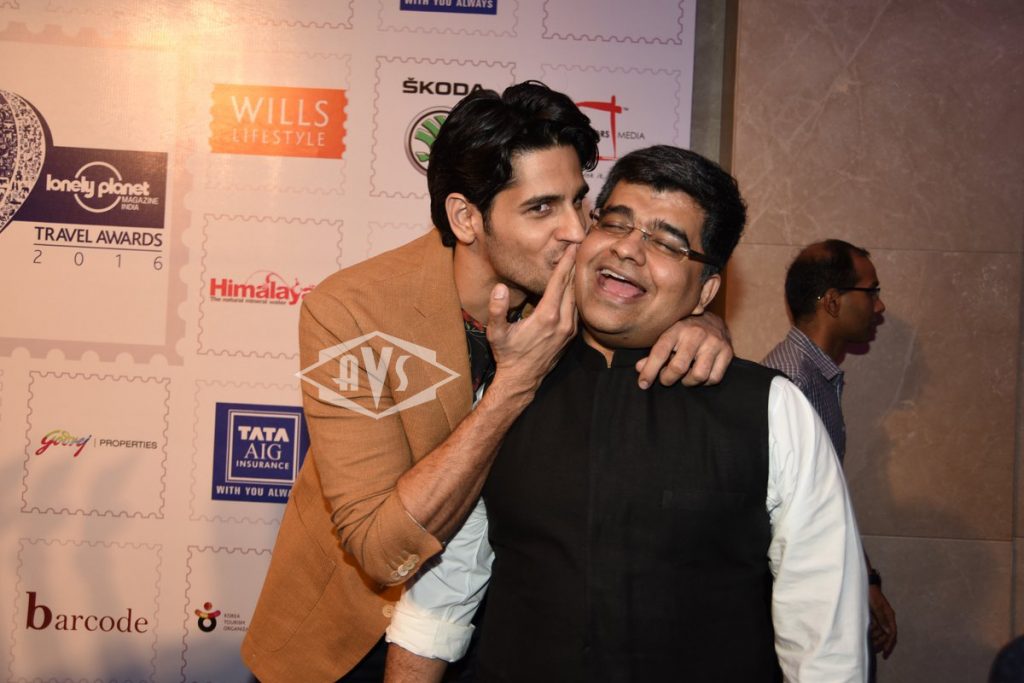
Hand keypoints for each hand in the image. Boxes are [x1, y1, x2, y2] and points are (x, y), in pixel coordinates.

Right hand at [487, 245, 577, 396]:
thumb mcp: (496, 333)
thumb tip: (499, 288)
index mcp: (546, 317)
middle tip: (579, 246)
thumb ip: (497, 310)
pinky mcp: (570, 335)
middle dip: (575, 265)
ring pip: (576, 298)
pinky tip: (574, 286)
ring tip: (578, 261)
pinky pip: (577, 309)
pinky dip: (576, 295)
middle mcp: (562, 322)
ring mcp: (569, 330)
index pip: (559, 282)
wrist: (522, 379)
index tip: (572, 246)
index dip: (565, 262)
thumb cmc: (507, 355)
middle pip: (572, 287)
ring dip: (577, 279)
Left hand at [635, 312, 732, 387]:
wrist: (713, 321)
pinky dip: (704, 382)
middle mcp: (696, 334)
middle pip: (679, 367)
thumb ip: (654, 354)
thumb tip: (640, 368)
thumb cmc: (684, 332)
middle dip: (668, 379)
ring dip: (688, 382)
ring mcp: (713, 342)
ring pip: (698, 375)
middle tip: (666, 379)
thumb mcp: (667, 337)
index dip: (649, 371)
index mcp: (677, 328)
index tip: (643, 384)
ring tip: (684, 377)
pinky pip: (714, 378)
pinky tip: (699, 374)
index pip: (660, 352)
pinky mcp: (727, 352)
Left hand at [869, 585, 896, 657]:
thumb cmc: (870, 593)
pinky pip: (875, 629)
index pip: (892, 633)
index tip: (885, 653)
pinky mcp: (874, 617)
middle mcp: (886, 618)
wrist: (864, 584)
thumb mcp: (876, 605)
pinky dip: (871, 635)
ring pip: (880, 633)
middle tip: (873, 652)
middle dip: (881, 644)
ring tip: (869, 648)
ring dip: (876, 641)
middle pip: (886, 635)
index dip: (889, 644)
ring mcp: (880, 618)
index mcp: (889, 616)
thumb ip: (881, 618)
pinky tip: (867, 640)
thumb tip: (889, 632)